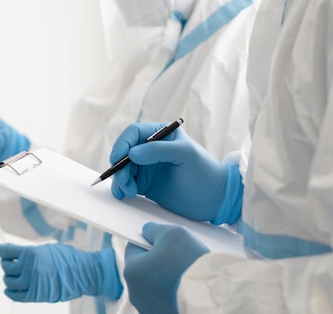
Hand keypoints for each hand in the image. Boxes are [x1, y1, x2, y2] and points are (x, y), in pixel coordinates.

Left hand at [0, 243, 122, 302]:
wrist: (82, 272)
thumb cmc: (67, 258)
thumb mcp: (47, 248)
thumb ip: (30, 252)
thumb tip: (16, 253)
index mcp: (32, 253)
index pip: (7, 251)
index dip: (0, 250)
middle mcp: (29, 268)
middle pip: (6, 267)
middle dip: (5, 264)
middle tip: (9, 262)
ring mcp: (32, 283)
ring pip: (9, 282)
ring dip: (8, 278)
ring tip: (13, 276)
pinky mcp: (36, 296)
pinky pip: (16, 295)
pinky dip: (10, 292)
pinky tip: (9, 289)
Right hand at [109, 122, 241, 223]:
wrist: (215, 199)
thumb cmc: (205, 171)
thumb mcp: (185, 154)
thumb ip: (158, 150)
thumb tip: (132, 153)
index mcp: (161, 134)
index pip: (134, 133)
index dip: (123, 144)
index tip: (117, 158)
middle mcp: (151, 149)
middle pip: (124, 152)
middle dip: (120, 166)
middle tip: (124, 181)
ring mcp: (147, 167)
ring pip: (123, 169)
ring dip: (120, 180)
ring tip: (129, 193)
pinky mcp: (145, 185)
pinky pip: (127, 183)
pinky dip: (122, 189)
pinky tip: (124, 195)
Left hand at [124, 223, 209, 313]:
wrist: (211, 295)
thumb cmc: (189, 262)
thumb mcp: (172, 233)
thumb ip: (154, 230)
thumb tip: (147, 231)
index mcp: (132, 271)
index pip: (133, 248)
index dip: (147, 241)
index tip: (161, 240)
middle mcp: (135, 293)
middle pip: (143, 268)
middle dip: (157, 260)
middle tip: (176, 255)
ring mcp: (149, 308)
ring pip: (154, 286)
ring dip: (165, 278)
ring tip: (184, 272)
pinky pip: (165, 299)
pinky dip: (173, 293)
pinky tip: (187, 287)